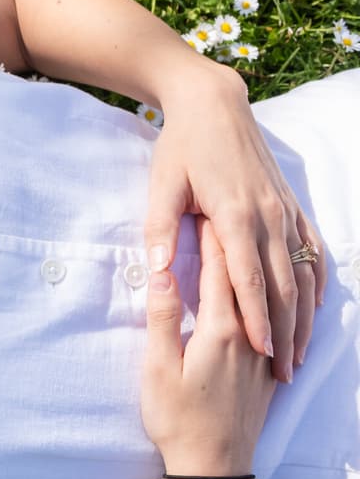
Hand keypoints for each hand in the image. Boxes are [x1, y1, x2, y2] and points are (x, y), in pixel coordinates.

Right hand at [140, 216, 277, 478]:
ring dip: (254, 267)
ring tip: (247, 241)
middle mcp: (249, 334)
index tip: (203, 206)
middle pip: (244, 277)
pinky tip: (271, 291)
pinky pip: (274, 320)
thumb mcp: (158, 368)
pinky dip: (269, 297)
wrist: (215, 467)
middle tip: (223, 212)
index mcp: (219, 329)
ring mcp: (261, 352)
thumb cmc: (177, 419)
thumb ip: (163, 317)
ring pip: (264, 298)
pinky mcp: (267, 370)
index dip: (211, 235)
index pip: (217, 269)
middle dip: (233, 242)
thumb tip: (160, 271)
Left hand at [142, 67, 326, 383]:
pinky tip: (317, 306)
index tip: (261, 354)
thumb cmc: (180, 148)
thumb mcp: (161, 188)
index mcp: (235, 217)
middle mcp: (269, 216)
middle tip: (283, 373)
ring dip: (304, 315)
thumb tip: (161, 272)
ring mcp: (285, 210)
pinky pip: (313, 248)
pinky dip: (318, 279)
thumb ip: (160, 231)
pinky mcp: (291, 204)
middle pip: (283, 286)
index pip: (249, 281)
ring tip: (299, 353)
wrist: (214, 105)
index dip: (257, 320)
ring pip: (303, 272)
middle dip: (285, 332)